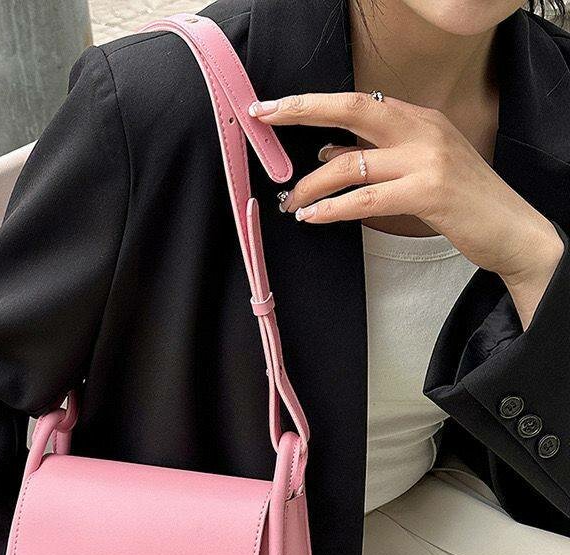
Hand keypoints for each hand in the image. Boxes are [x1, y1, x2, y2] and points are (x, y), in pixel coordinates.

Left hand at [249, 92, 565, 328]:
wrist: (512, 230)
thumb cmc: (461, 201)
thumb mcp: (419, 167)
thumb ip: (376, 157)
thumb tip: (325, 155)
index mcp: (419, 119)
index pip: (357, 102)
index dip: (311, 103)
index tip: (273, 107)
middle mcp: (423, 129)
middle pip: (351, 110)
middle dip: (301, 111)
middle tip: (263, 119)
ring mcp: (428, 159)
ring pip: (350, 164)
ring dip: (310, 186)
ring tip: (290, 204)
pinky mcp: (429, 192)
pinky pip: (366, 198)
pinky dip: (333, 208)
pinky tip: (312, 216)